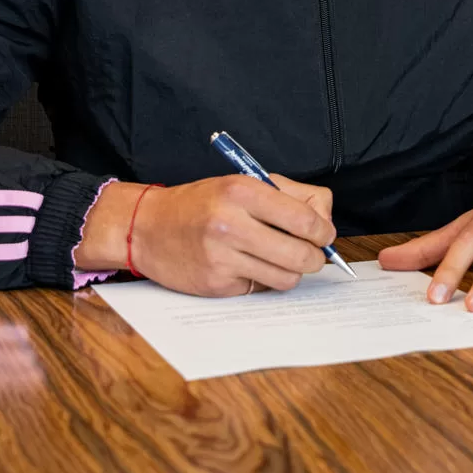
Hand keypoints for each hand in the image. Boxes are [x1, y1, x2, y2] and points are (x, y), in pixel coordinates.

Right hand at [75, 174, 334, 296]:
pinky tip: (246, 265)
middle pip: (301, 255)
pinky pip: (259, 288)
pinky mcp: (216, 284)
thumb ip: (291, 195)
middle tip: (311, 254)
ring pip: (285, 278)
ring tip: (279, 259)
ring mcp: (222, 258)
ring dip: (291, 272)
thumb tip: (326, 222)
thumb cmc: (203, 203)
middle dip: (315, 258)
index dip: (324, 231)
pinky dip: (261, 280)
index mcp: (242, 192)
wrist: (147, 227)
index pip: (305, 219)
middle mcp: (231, 224)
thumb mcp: (244, 183)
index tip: (324, 235)